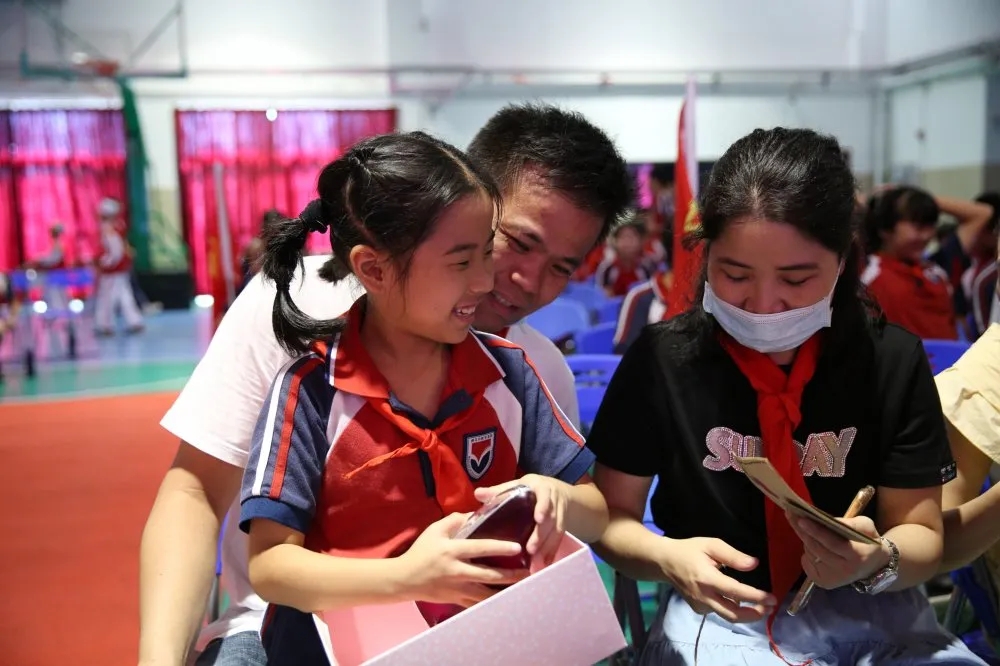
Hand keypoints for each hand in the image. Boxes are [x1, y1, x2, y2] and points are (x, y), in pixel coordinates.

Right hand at [396, 512, 527, 607]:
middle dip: (510, 575)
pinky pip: (478, 603)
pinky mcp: (456, 600)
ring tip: (522, 588)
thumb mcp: (433, 531)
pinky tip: (505, 599)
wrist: (404, 579)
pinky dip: (492, 601)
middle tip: (528, 572)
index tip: (517, 548)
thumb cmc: (420, 552)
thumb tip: (473, 514)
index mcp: (452, 552)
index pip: (480, 549)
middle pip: (489, 575)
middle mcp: (457, 571)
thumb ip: (454, 520)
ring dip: (505, 591)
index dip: (499, 548)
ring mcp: (457, 589)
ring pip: (486, 593)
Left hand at [474, 473, 571, 569]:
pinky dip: (552, 552)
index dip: (543, 507)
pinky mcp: (563, 525)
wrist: (559, 491)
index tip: (538, 519)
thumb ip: (498, 491)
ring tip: (536, 562)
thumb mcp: (516, 485)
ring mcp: (560, 513)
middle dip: (542, 535)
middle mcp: (553, 500)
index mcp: (541, 487)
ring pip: (557, 531)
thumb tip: (477, 493)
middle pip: (551, 518)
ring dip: (547, 547)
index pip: (544, 496)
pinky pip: (559, 539)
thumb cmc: (530, 489)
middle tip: (531, 550)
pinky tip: (544, 564)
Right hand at [657, 537, 776, 622]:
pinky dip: (732, 609)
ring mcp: (699, 605)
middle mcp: (703, 596)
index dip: (756, 597)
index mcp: (707, 578)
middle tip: (770, 608)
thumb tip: (754, 564)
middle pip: (733, 614)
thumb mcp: (711, 545)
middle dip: (755, 614)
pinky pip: (719, 612)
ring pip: (727, 616)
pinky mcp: (698, 609)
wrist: (664, 562)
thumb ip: (733, 555)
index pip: (735, 591)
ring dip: (746, 614)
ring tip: (760, 607)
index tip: (772, 598)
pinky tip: (737, 600)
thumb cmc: (689, 550)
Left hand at [788, 513, 888, 589]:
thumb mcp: (867, 527)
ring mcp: (833, 579)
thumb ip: (850, 522)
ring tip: (802, 525)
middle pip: (817, 548)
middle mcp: (844, 570)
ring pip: (810, 553)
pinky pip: (807, 561)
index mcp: (857, 556)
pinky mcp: (823, 583)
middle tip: (790, 514)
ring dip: (806, 539)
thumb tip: (826, 519)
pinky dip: (808, 550)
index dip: (816, 531)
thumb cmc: (868, 542)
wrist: (873, 567)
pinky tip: (812, 543)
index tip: (800, 519)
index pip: (832, 543)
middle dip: (802, 530)